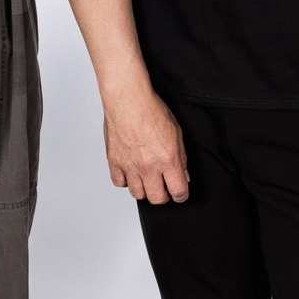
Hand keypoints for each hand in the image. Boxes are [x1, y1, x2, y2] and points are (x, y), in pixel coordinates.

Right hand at [103, 84, 189, 203]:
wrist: (128, 100)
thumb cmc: (151, 110)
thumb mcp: (176, 132)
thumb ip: (181, 157)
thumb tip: (183, 174)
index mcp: (168, 160)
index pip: (178, 191)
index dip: (181, 195)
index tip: (180, 193)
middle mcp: (149, 167)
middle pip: (157, 198)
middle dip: (163, 196)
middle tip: (164, 188)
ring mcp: (130, 166)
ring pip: (137, 194)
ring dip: (144, 189)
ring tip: (147, 180)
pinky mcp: (115, 161)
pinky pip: (119, 182)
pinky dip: (125, 180)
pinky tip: (130, 172)